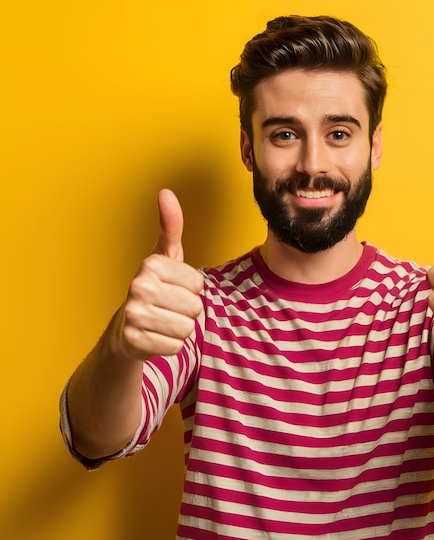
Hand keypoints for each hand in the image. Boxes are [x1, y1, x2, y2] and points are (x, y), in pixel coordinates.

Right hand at [116, 189, 204, 360]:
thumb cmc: (155, 287)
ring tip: (163, 320)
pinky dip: (170, 344)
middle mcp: (138, 287)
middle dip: (187, 310)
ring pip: (187, 328)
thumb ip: (171, 225)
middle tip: (168, 307)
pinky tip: (156, 336)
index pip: (198, 284)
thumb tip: (166, 192)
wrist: (128, 326)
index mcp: (150, 265)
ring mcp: (134, 315)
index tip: (174, 287)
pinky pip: (175, 346)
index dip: (192, 289)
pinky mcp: (134, 341)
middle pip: (195, 307)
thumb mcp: (166, 256)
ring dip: (180, 328)